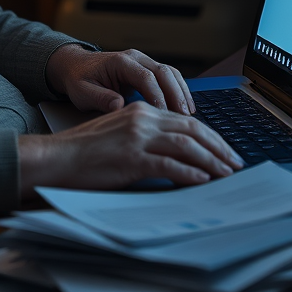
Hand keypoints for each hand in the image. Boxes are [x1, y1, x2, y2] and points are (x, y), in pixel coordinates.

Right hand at [18, 102, 243, 196]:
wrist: (57, 156)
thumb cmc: (85, 151)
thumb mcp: (120, 134)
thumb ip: (147, 137)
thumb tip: (177, 155)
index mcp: (140, 110)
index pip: (185, 120)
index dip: (210, 135)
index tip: (224, 150)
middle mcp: (142, 118)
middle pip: (192, 129)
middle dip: (218, 147)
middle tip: (234, 163)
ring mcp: (137, 137)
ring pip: (186, 146)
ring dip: (211, 161)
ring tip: (225, 174)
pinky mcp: (131, 158)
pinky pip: (168, 164)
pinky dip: (189, 173)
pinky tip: (201, 181)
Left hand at [46, 44, 194, 115]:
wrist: (75, 66)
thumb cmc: (78, 79)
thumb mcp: (82, 92)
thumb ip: (100, 98)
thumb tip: (119, 106)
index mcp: (119, 62)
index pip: (146, 77)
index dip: (158, 97)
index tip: (164, 115)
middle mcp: (135, 58)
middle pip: (164, 72)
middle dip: (176, 94)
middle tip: (184, 117)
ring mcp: (143, 61)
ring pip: (170, 72)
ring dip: (181, 92)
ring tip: (189, 114)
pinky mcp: (147, 69)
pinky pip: (168, 77)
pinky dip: (179, 90)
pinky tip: (185, 107)